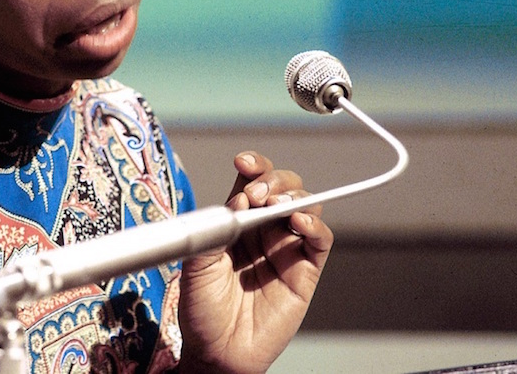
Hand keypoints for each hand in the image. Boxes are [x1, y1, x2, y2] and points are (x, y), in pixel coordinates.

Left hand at [176, 151, 333, 373]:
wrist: (216, 352)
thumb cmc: (202, 310)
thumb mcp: (196, 263)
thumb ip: (216, 230)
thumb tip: (236, 202)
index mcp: (237, 222)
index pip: (252, 181)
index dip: (253, 167)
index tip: (243, 163)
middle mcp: (264, 231)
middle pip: (282, 187)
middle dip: (273, 179)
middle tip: (255, 194)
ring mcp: (286, 250)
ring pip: (306, 206)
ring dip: (293, 196)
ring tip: (274, 206)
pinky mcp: (304, 272)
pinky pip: (320, 240)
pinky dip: (314, 225)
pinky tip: (299, 221)